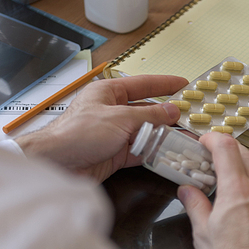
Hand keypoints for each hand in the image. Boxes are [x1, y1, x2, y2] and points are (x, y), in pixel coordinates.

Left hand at [17, 74, 186, 181]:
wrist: (57, 165)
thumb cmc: (77, 134)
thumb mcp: (120, 119)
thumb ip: (149, 116)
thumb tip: (172, 111)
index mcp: (109, 92)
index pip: (143, 84)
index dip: (165, 84)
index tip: (184, 84)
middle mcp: (112, 111)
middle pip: (146, 110)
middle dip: (168, 114)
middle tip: (191, 116)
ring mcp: (114, 133)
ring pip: (145, 132)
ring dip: (163, 135)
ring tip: (185, 137)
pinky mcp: (114, 154)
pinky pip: (140, 150)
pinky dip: (154, 152)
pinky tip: (168, 152)